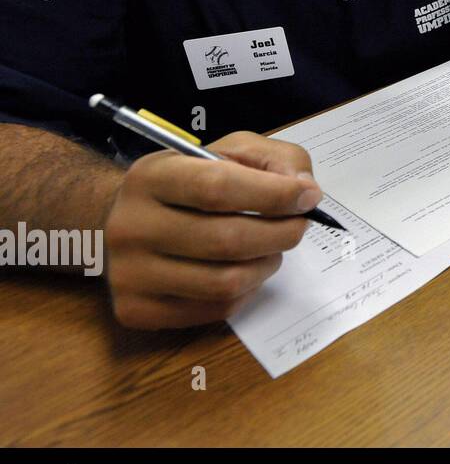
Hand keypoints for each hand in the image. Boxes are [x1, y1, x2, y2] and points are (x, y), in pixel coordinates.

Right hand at [104, 131, 317, 328]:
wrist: (127, 225)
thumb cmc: (190, 185)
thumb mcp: (228, 152)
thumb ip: (274, 160)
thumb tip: (304, 191)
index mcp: (151, 176)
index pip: (218, 187)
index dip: (274, 194)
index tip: (309, 197)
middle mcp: (131, 226)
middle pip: (227, 240)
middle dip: (281, 233)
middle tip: (299, 225)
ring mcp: (129, 274)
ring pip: (226, 282)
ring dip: (267, 264)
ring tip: (272, 247)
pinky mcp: (138, 311)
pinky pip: (216, 309)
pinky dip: (248, 290)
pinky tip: (248, 269)